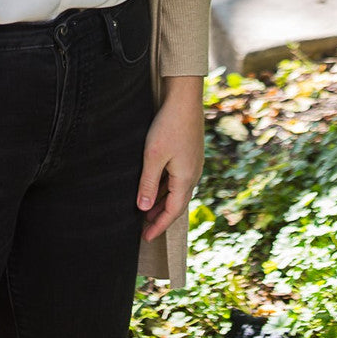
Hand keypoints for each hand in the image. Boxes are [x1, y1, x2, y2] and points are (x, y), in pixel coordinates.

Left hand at [136, 76, 203, 241]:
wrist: (185, 99)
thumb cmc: (168, 126)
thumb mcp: (153, 156)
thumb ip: (148, 183)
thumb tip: (144, 208)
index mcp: (185, 178)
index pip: (172, 212)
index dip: (159, 226)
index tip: (146, 238)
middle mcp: (192, 174)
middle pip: (176, 203)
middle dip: (160, 217)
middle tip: (144, 229)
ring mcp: (192, 163)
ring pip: (176, 191)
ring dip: (163, 202)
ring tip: (147, 211)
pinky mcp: (189, 154)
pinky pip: (177, 178)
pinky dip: (166, 188)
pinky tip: (156, 186)